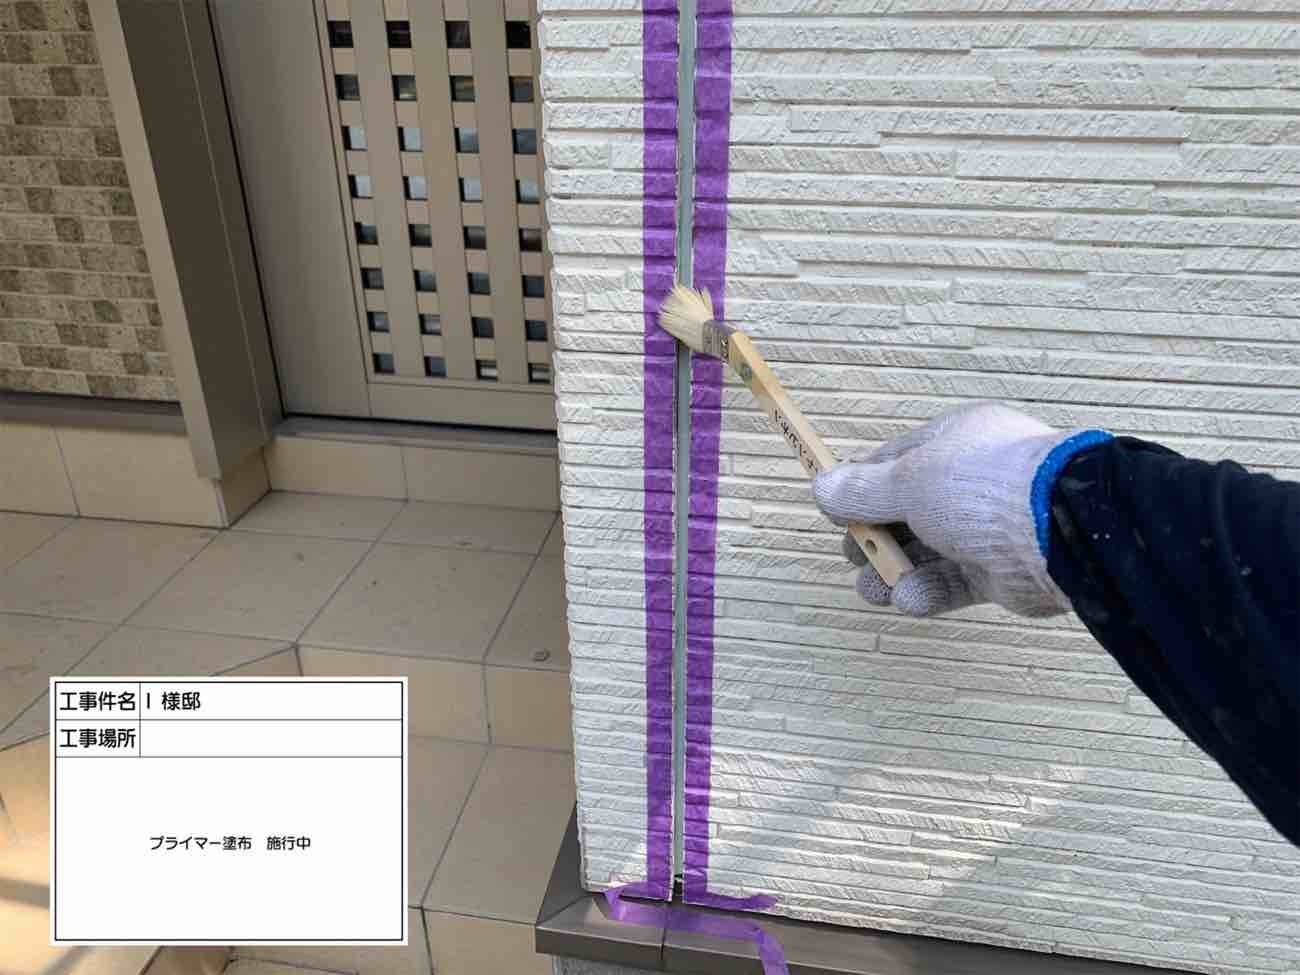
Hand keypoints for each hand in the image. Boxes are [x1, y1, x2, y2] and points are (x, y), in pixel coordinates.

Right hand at [812, 402, 1099, 617]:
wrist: (1057, 531)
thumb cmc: (982, 486)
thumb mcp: (909, 479)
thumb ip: (863, 490)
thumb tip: (821, 487)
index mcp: (954, 443)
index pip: (894, 461)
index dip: (860, 486)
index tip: (833, 511)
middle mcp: (970, 482)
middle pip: (907, 510)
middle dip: (875, 537)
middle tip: (853, 554)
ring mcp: (985, 527)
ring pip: (926, 550)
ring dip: (895, 571)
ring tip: (873, 589)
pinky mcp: (998, 571)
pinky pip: (953, 581)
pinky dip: (928, 591)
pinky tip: (910, 598)